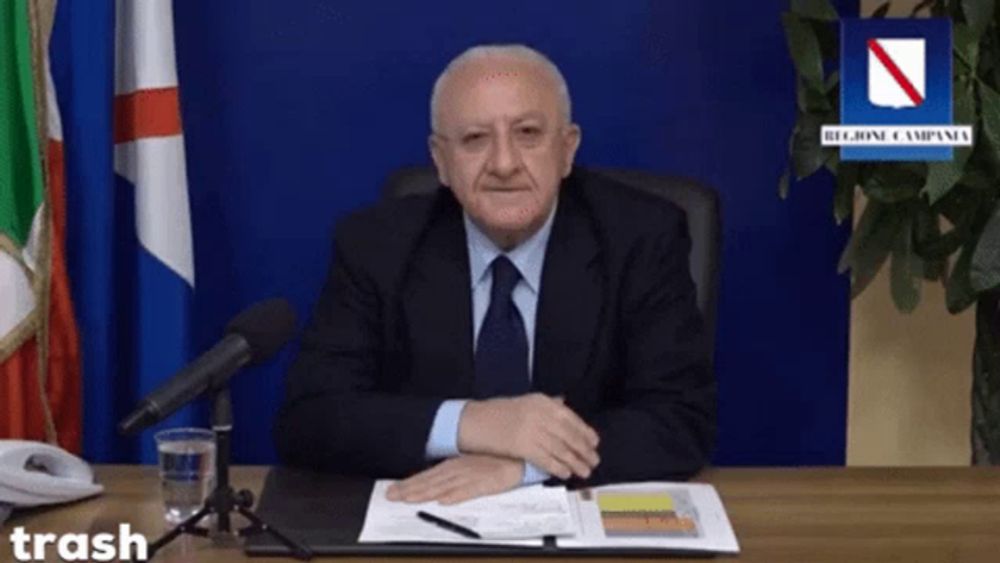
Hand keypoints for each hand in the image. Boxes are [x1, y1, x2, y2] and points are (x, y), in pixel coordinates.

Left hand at [385, 454, 523, 504]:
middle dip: (410, 489)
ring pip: (445, 486)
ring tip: (409, 499)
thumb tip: (439, 489)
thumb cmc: (497, 459)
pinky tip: (445, 500)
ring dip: (426, 493)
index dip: (410, 484)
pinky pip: (470, 490)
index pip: (428, 476)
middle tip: (392, 495)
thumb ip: (456, 474)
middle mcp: (461, 469)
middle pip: (431, 481)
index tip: (394, 490)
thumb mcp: (473, 464)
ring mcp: (473, 475)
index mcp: (456, 464)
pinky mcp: (488, 482)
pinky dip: (457, 495)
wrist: (522, 455)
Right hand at [457, 393, 599, 479]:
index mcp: (540, 401)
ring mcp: (530, 429)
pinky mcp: (522, 445)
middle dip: (583, 449)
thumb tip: (563, 404)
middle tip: (594, 460)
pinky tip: (565, 473)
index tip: (594, 442)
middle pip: (568, 434)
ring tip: (584, 471)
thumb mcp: (524, 403)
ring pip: (560, 448)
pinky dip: (557, 467)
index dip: (584, 431)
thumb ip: (545, 405)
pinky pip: (545, 459)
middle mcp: (538, 413)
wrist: (472, 421)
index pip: (570, 417)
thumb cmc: (496, 413)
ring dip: (575, 461)